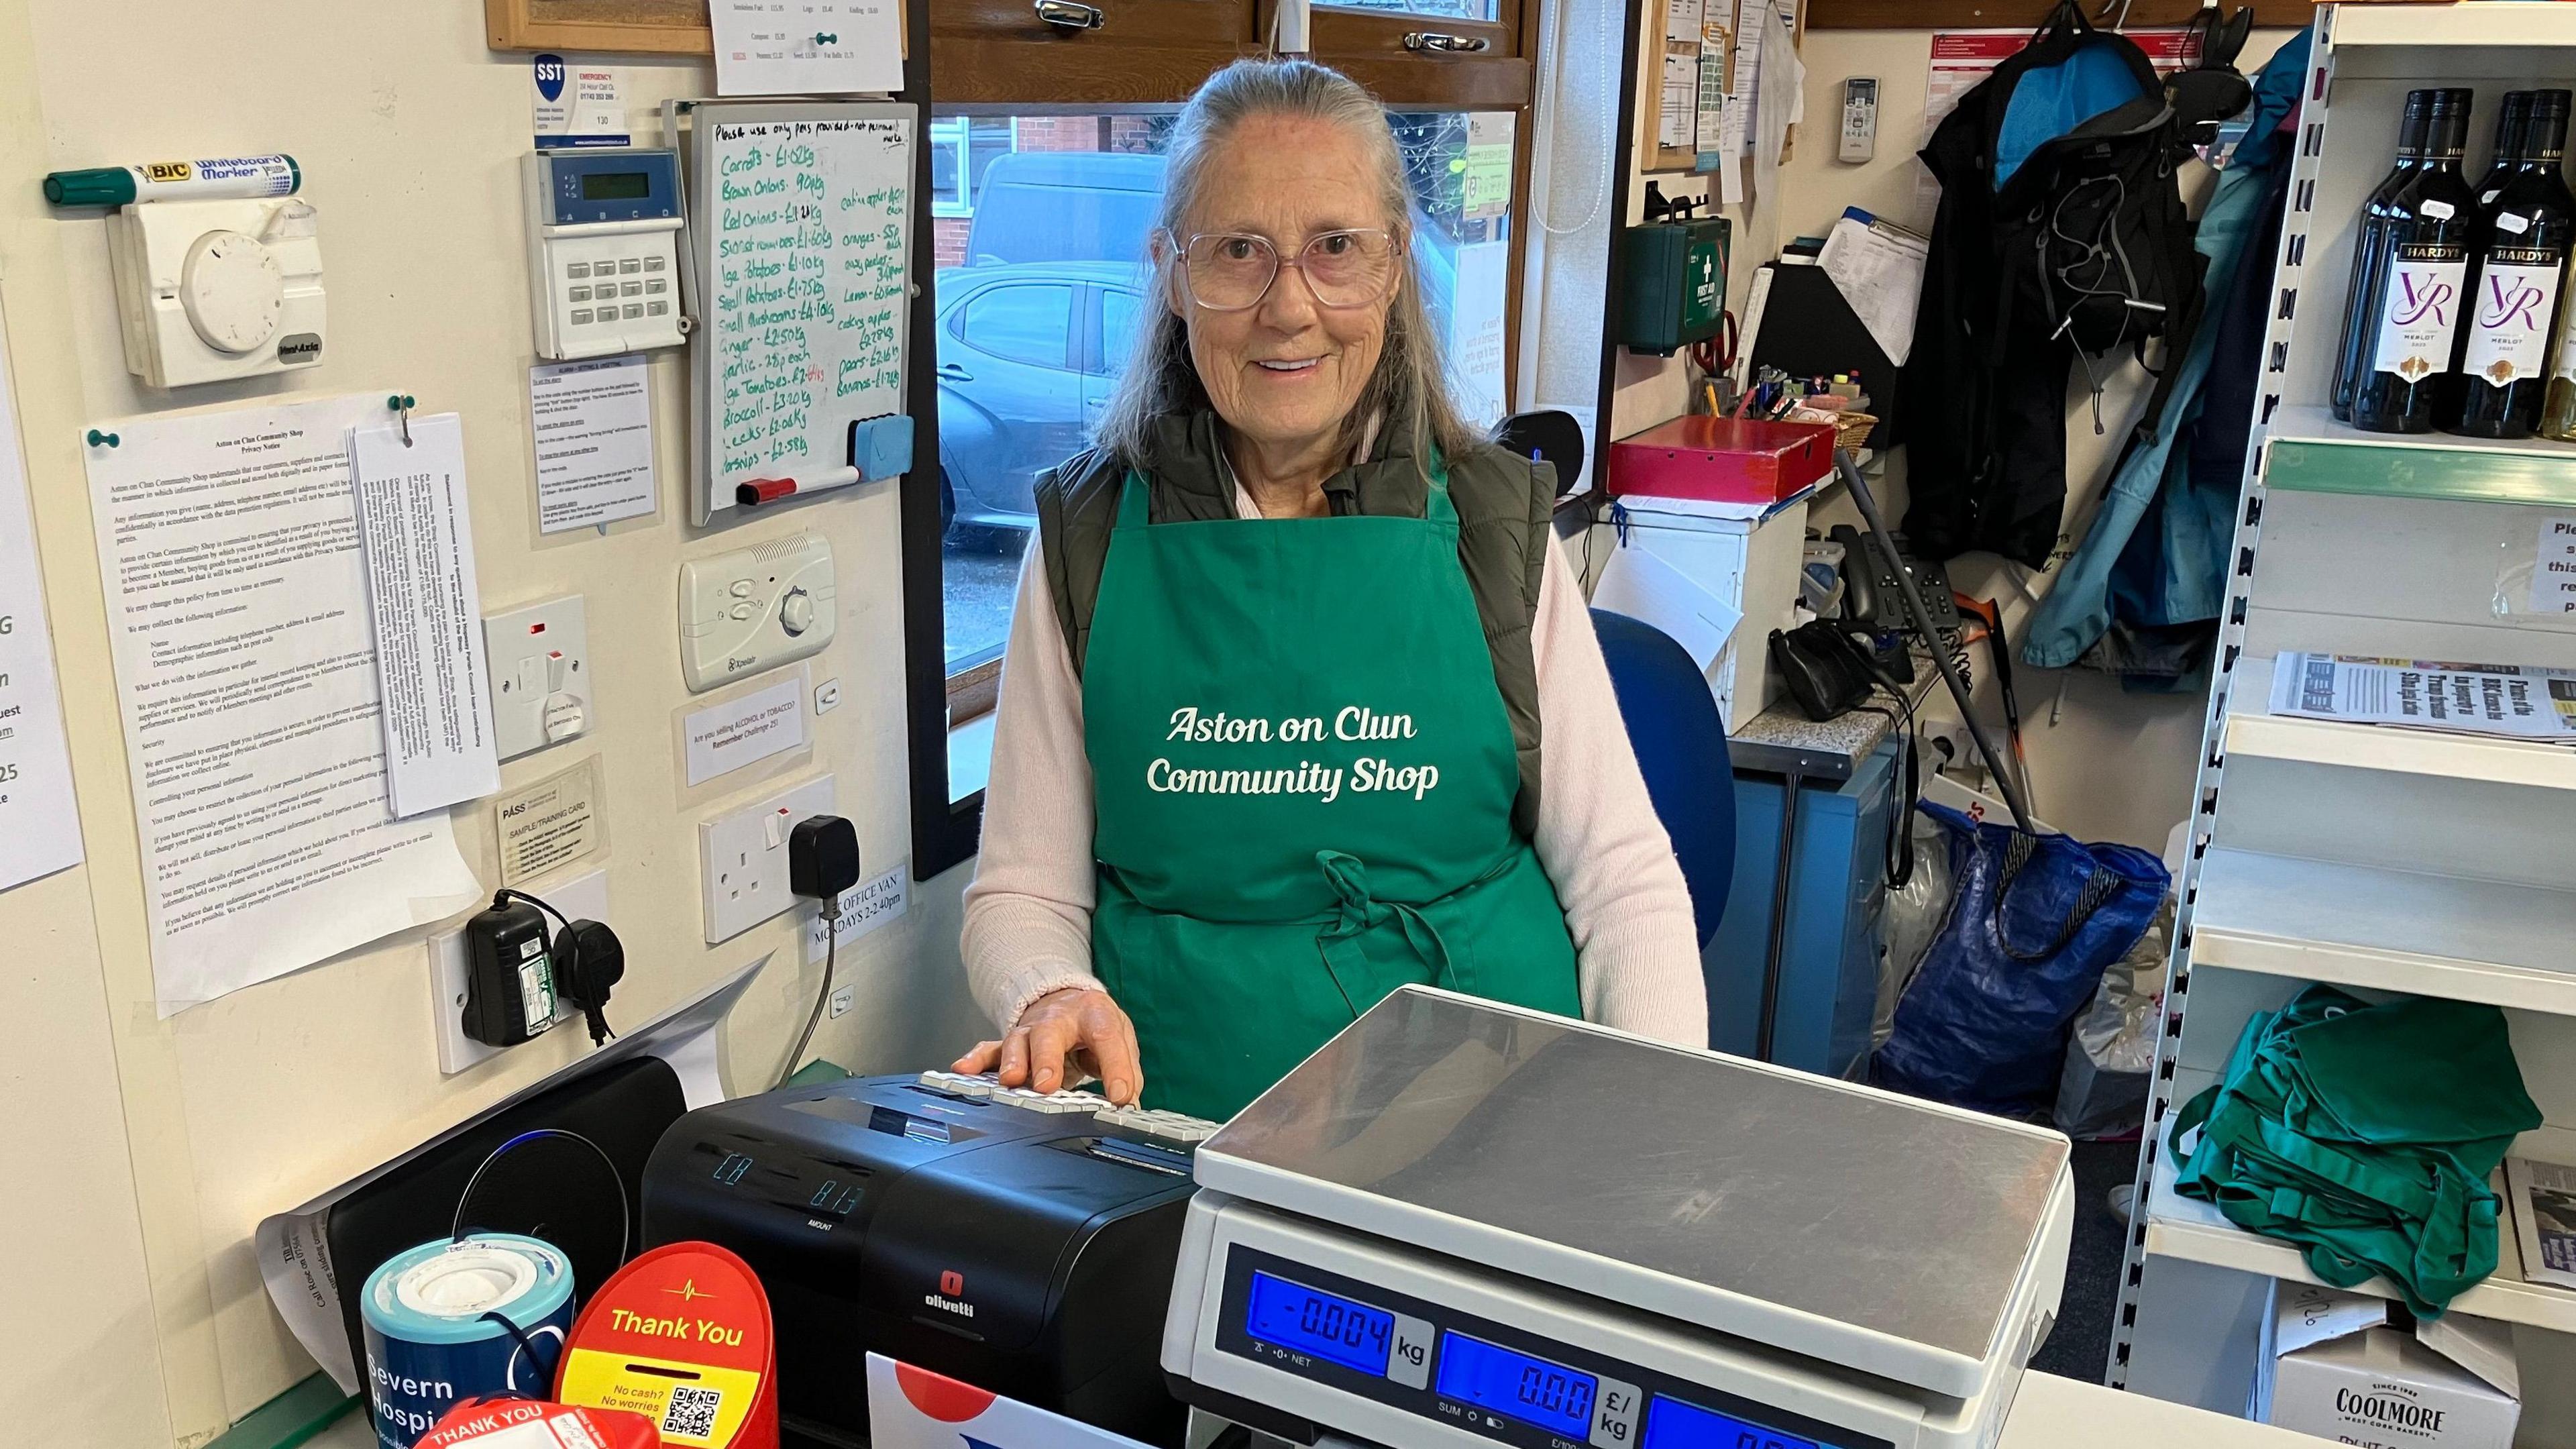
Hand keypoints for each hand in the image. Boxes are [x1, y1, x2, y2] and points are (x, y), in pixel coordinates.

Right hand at [953, 986, 1143, 1105]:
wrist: (1068, 1000)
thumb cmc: (1095, 1026)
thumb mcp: (1120, 1039)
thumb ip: (1126, 1072)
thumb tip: (1130, 1105)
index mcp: (1095, 1014)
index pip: (1107, 1038)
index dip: (1115, 1067)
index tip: (1120, 1098)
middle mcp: (1059, 1018)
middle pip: (1050, 1034)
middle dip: (1046, 1059)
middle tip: (1046, 1086)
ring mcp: (1031, 1029)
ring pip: (1017, 1041)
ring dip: (1013, 1062)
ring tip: (1011, 1082)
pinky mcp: (1011, 1042)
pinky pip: (990, 1049)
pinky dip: (977, 1059)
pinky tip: (963, 1069)